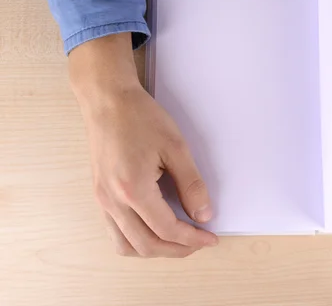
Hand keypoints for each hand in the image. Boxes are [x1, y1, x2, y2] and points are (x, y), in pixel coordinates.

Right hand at [70, 33, 217, 256]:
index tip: (210, 238)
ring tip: (179, 241)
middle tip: (199, 242)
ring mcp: (102, 200)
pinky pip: (115, 232)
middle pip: (147, 245)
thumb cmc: (140, 118)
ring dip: (156, 249)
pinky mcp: (100, 195)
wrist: (107, 101)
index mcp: (133, 190)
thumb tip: (204, 215)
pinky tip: (155, 229)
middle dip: (177, 250)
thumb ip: (191, 184)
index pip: (167, 229)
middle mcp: (113, 201)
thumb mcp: (176, 147)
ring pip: (127, 245)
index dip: (192, 239)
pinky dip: (137, 240)